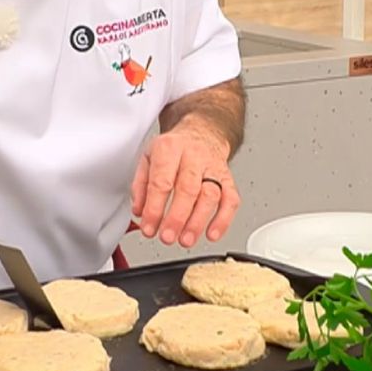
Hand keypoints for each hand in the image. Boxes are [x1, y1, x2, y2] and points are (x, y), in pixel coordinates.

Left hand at [130, 118, 240, 247]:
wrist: (202, 131)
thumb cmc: (175, 147)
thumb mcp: (149, 157)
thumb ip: (140, 185)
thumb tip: (140, 211)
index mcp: (170, 149)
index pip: (161, 181)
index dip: (154, 208)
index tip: (149, 227)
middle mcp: (194, 156)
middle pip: (188, 189)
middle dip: (177, 218)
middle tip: (167, 237)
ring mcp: (213, 167)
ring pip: (210, 195)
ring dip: (198, 222)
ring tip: (185, 239)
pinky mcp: (228, 178)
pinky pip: (231, 199)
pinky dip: (223, 219)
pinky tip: (212, 234)